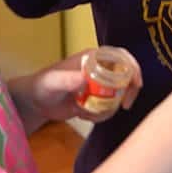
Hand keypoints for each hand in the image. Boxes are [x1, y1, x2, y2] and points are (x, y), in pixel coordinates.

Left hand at [26, 48, 142, 124]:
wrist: (36, 103)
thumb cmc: (42, 86)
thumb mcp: (53, 82)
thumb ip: (67, 79)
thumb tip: (84, 79)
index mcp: (92, 58)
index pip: (120, 56)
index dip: (133, 67)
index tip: (136, 84)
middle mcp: (99, 69)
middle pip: (126, 76)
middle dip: (128, 91)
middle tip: (124, 105)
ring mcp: (99, 85)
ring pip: (119, 95)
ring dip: (110, 108)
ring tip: (88, 114)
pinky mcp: (96, 99)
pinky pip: (109, 107)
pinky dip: (102, 115)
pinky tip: (83, 116)